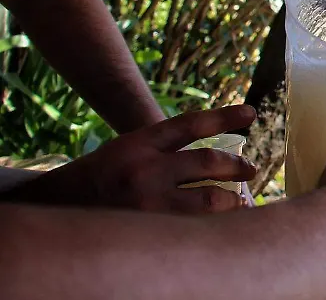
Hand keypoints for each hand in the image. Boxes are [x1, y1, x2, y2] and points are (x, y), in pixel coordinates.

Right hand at [6, 105, 257, 213]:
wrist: (54, 207)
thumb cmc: (101, 177)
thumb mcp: (128, 150)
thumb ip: (166, 149)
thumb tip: (217, 160)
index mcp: (140, 143)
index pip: (191, 124)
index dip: (225, 117)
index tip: (251, 113)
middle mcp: (144, 169)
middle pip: (208, 162)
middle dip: (236, 166)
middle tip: (251, 170)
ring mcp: (147, 202)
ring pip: (209, 199)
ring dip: (233, 201)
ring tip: (243, 202)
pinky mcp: (148, 231)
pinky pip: (195, 227)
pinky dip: (214, 227)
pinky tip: (225, 228)